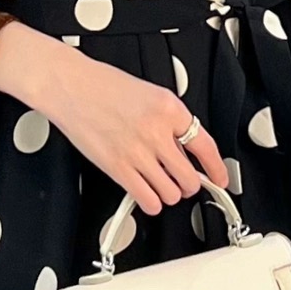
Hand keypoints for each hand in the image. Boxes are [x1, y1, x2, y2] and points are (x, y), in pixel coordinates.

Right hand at [47, 53, 229, 214]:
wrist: (70, 86)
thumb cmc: (103, 86)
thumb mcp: (149, 93)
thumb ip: (169, 120)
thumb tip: (183, 147)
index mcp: (169, 109)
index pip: (205, 146)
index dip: (216, 167)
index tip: (220, 177)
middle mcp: (156, 132)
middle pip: (190, 177)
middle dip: (188, 184)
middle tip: (182, 181)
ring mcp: (137, 153)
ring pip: (171, 193)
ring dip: (168, 193)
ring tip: (160, 184)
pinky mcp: (118, 168)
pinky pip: (147, 200)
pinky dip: (151, 203)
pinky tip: (147, 194)